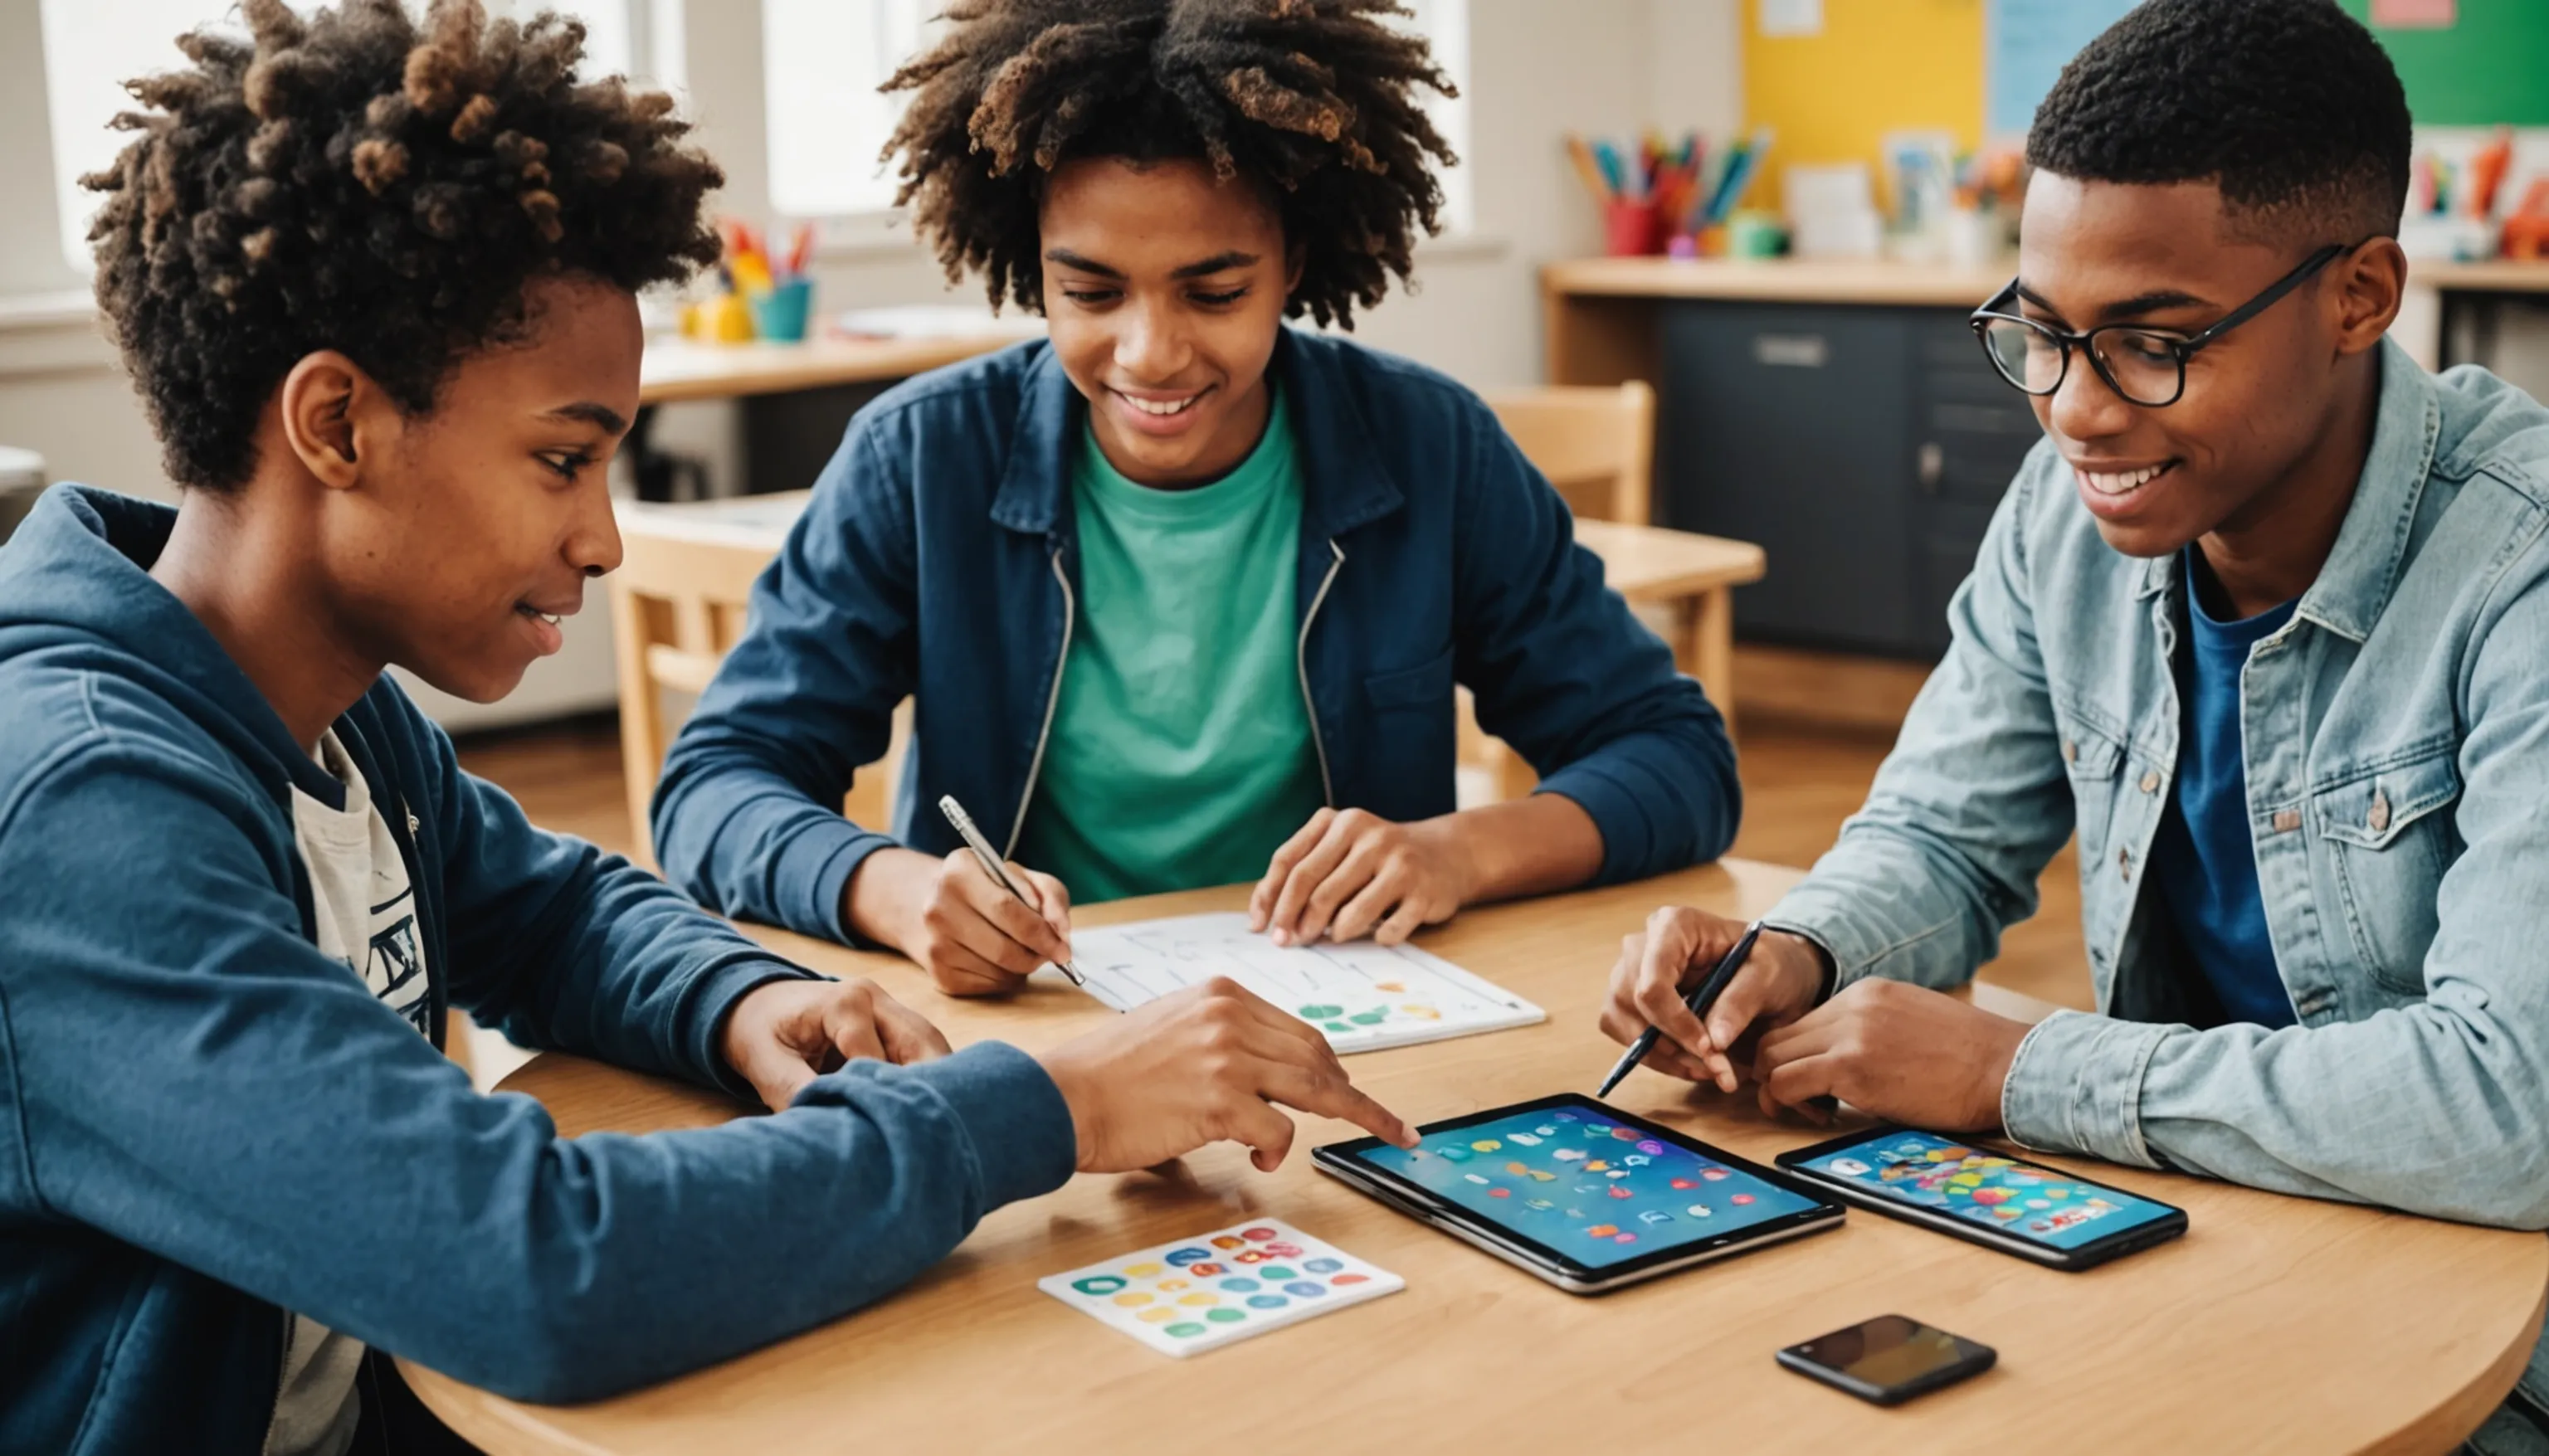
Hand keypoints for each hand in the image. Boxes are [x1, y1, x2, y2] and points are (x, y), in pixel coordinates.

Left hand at [719, 976, 953, 1111]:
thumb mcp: (766, 1063)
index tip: (874, 1134)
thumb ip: (797, 1091)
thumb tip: (832, 1129)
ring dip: (932, 1086)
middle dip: (926, 1089)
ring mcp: (891, 1009)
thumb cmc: (760, 1033)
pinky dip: (925, 1080)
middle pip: (923, 1044)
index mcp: (844, 1002)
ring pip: (932, 1048)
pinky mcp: (897, 1025)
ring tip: (927, 1129)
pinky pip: (923, 1052)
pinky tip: (919, 1112)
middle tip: (924, 1135)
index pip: (875, 1057)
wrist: (759, 1006)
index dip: (875, 1098)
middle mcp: (877, 998)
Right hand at [844, 846, 1072, 996]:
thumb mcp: (1020, 876)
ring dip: (1024, 968)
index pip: (1008, 910)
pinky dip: (1007, 979)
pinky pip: (988, 986)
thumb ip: (1050, 896)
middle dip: (1037, 956)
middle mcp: (938, 907)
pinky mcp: (937, 974)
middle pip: (1004, 948)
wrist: (930, 903)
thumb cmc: (986, 887)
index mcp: (959, 871)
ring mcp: (934, 944)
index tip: (1063, 947)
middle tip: (1049, 953)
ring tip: (1024, 951)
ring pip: (999, 971)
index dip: (1042, 934)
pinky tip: (1002, 961)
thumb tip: (1062, 932)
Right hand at [1035, 978, 1417, 1172]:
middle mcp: (1229, 1015)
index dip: (1331, 1065)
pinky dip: (1279, 1151)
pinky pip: (1280, 1130)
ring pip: (1313, 1088)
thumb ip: (1221, 1039)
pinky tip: (1261, 1160)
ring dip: (1346, 1117)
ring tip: (1367, 1135)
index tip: (1354, 1087)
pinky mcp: (1221, 1099)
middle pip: (1316, 1057)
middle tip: (1382, 1122)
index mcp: (1221, 994)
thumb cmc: (1109, 1075)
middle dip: (1353, 1094)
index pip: (1298, 1030)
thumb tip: (1270, 1074)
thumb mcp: (1173, 1028)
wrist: (1061, 1096)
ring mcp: (1227, 1056)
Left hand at [1249, 807, 1473, 946]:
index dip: (1270, 898)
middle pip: (1314, 886)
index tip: (1261, 927)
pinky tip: (1377, 934)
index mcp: (1339, 822)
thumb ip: (1305, 872)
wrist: (1445, 854)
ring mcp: (1399, 862)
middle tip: (1289, 942)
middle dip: (1295, 921)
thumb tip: (1264, 918)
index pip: (1290, 861)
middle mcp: (1369, 835)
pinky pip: (1387, 929)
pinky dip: (1376, 938)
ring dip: (1333, 933)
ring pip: (1349, 912)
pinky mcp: (1423, 891)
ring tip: (1332, 938)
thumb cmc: (1377, 860)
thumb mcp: (1340, 851)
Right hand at [1597, 908, 1825, 1091]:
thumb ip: (1740, 1002)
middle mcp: (1642, 945)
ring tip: (1709, 1069)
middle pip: (1634, 1004)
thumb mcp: (1768, 975)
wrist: (1768, 971)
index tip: (1710, 1050)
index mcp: (1673, 925)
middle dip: (1673, 1045)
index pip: (1652, 981)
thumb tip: (1714, 1042)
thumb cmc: (1768, 962)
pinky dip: (1657, 1057)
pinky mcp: (1630, 1000)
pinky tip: (1691, 1063)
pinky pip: (1627, 1036)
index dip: (1675, 1022)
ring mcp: (1630, 972)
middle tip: (1716, 1069)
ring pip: (1625, 1024)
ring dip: (1665, 1056)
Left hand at [1752, 979, 2029, 1131]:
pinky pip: (1788, 1082)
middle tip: (1793, 1099)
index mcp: (1866, 993)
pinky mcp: (1850, 1067)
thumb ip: (1871, 1030)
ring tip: (1801, 1109)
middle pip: (1778, 1037)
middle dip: (1775, 1070)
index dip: (1795, 1054)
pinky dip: (1786, 1102)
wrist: (2005, 1067)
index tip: (1806, 1079)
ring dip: (1777, 1088)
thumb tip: (1841, 1057)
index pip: (1803, 1022)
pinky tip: (1813, 1115)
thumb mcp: (1913, 1021)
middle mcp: (1851, 1006)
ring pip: (1773, 1058)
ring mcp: (1848, 1034)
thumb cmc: (1970, 1057)